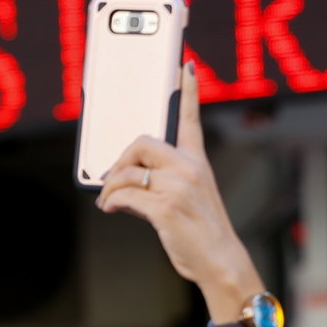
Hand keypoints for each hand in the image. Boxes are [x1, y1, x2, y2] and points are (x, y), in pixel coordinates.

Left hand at [96, 63, 261, 295]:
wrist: (220, 261)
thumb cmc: (202, 233)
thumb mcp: (188, 200)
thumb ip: (162, 185)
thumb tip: (125, 187)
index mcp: (197, 162)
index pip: (191, 118)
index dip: (187, 90)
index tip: (184, 65)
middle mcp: (189, 168)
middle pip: (142, 143)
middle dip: (119, 160)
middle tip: (110, 178)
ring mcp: (177, 187)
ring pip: (127, 173)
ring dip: (108, 188)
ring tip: (105, 202)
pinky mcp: (165, 208)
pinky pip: (125, 196)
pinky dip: (111, 202)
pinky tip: (110, 209)